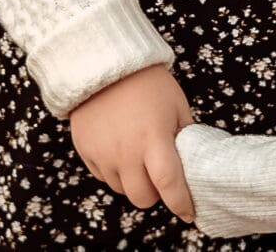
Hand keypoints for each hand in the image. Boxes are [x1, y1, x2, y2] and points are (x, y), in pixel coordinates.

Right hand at [69, 64, 196, 222]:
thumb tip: (190, 161)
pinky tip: (118, 148)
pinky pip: (102, 175)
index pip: (169, 185)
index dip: (181, 204)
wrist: (103, 62)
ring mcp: (103, 153)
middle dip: (154, 194)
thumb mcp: (176, 105)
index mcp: (154, 139)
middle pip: (142, 198)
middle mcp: (126, 152)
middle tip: (158, 178)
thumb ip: (184, 136)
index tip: (189, 213)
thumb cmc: (147, 82)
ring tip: (136, 156)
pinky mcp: (86, 150)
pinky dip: (113, 170)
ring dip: (132, 181)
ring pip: (121, 189)